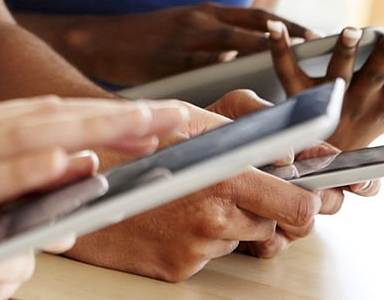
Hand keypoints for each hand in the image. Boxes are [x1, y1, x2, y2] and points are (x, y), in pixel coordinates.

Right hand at [0, 96, 186, 276]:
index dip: (107, 114)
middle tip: (181, 115)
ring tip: (153, 127)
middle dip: (126, 114)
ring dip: (102, 125)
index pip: (53, 116)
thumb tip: (59, 202)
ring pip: (43, 132)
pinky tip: (78, 157)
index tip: (154, 117)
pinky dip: (41, 162)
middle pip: (62, 115)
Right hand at [27, 5, 314, 84]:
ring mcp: (185, 39)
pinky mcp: (170, 59)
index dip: (290, 24)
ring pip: (235, 43)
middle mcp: (200, 21)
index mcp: (204, 13)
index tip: (318, 35)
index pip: (258, 16)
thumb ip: (212, 42)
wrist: (99, 40)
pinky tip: (249, 87)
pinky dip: (228, 74)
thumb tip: (245, 60)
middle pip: (255, 25)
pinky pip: (204, 67)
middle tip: (322, 48)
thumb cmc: (141, 40)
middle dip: (290, 36)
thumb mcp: (180, 30)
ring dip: (268, 53)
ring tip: (296, 68)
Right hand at [65, 102, 321, 280]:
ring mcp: (196, 245)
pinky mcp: (178, 268)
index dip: (311, 200)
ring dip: (236, 221)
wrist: (69, 181)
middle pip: (282, 227)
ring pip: (247, 238)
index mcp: (221, 172)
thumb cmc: (128, 142)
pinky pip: (212, 255)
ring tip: (197, 195)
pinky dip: (202, 237)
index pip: (299, 204)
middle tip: (258, 194)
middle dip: (277, 213)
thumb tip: (291, 146)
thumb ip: (243, 123)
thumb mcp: (185, 115)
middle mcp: (214, 213)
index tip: (314, 192)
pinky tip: (174, 214)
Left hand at [269, 21, 383, 149]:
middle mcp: (364, 101)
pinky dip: (280, 46)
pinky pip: (286, 68)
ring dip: (345, 51)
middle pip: (378, 75)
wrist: (328, 160)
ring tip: (349, 31)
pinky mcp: (299, 94)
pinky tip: (276, 26)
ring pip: (339, 73)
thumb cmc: (367, 122)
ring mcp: (331, 99)